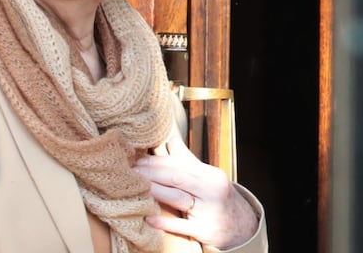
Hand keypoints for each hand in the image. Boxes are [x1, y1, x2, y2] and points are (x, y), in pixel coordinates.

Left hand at [133, 133, 258, 249]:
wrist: (241, 226)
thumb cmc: (215, 197)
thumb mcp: (205, 177)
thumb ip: (185, 159)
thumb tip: (169, 138)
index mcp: (209, 174)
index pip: (177, 164)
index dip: (153, 162)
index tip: (135, 161)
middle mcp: (212, 190)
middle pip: (175, 178)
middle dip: (149, 174)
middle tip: (128, 172)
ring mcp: (209, 211)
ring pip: (177, 198)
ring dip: (153, 191)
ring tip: (133, 188)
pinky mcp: (205, 231)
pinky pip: (182, 226)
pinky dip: (164, 222)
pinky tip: (148, 217)